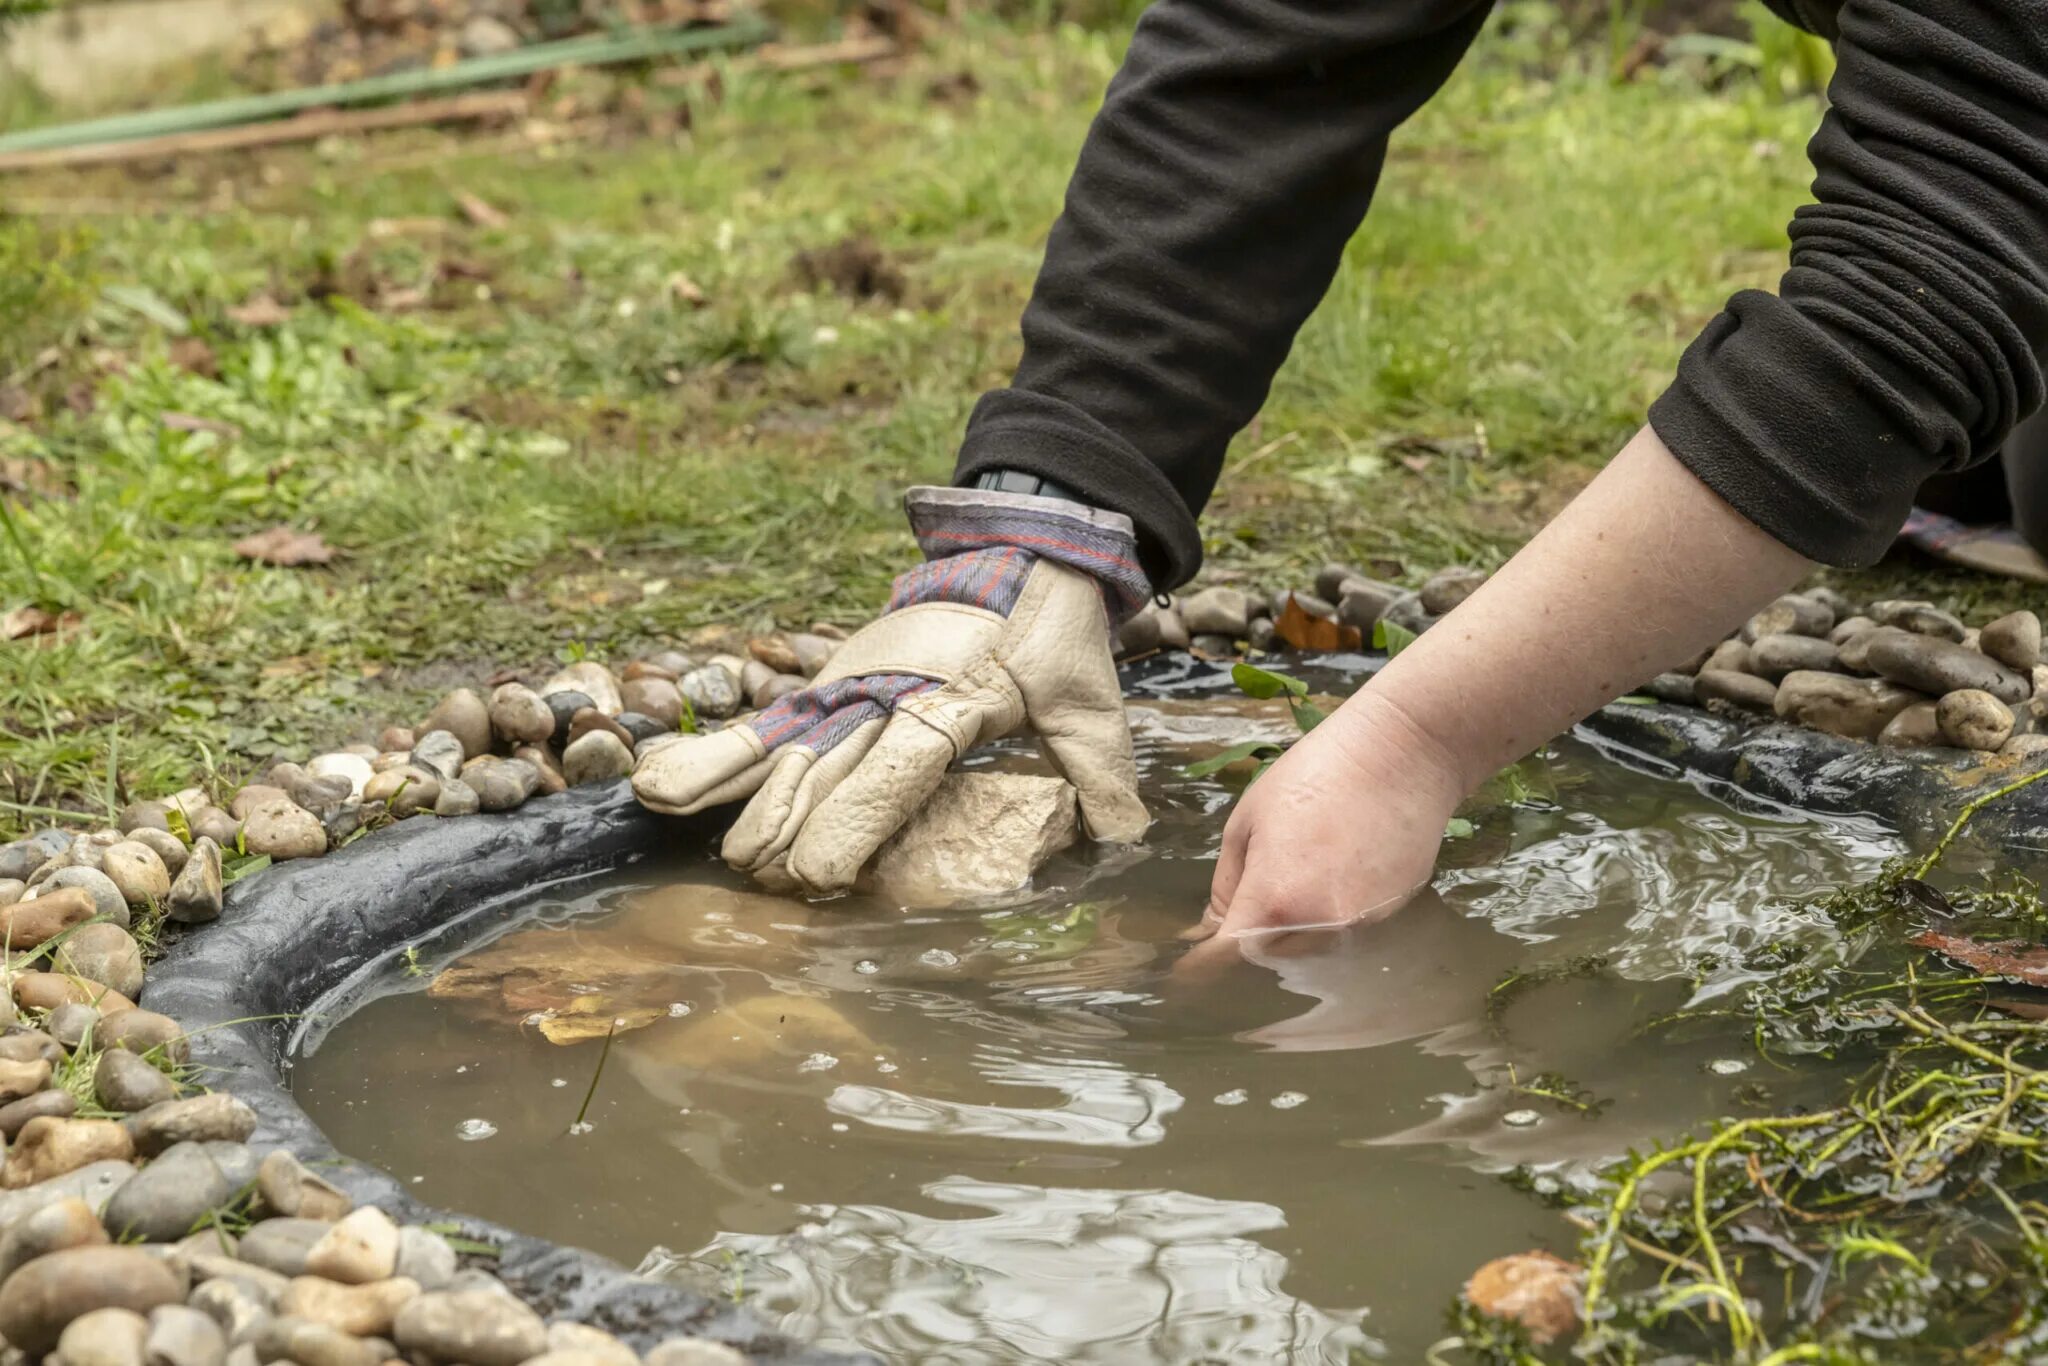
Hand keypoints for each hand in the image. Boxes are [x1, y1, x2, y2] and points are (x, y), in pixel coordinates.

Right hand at [631, 486, 1152, 893]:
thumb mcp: (1089, 701)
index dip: (849, 827)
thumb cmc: (1053, 631)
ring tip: (716, 859)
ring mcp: (844, 685)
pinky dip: (713, 759)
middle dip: (793, 839)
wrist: (1015, 545)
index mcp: (946, 701)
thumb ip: (1102, 778)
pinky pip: (761, 725)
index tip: (820, 881)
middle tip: (773, 894)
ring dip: (746, 808)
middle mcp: (880, 693)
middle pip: (821, 774)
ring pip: (778, 752)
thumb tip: (1128, 847)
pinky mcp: (826, 682)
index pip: (889, 772)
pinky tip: (658, 792)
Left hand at [1183, 689, 1463, 973]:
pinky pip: (1343, 936)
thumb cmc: (1315, 773)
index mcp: (1275, 898)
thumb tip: (1212, 928)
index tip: (1184, 975)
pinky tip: (1331, 878)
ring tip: (1291, 887)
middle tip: (1238, 915)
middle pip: (1267, 963)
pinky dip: (1325, 922)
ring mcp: (1361, 926)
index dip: (1200, 970)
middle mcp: (1320, 924)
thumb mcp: (1248, 820)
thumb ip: (1227, 884)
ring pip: (1308, 955)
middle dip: (1246, 947)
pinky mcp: (1391, 917)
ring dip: (1287, 938)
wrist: (1404, 753)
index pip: (1226, 958)